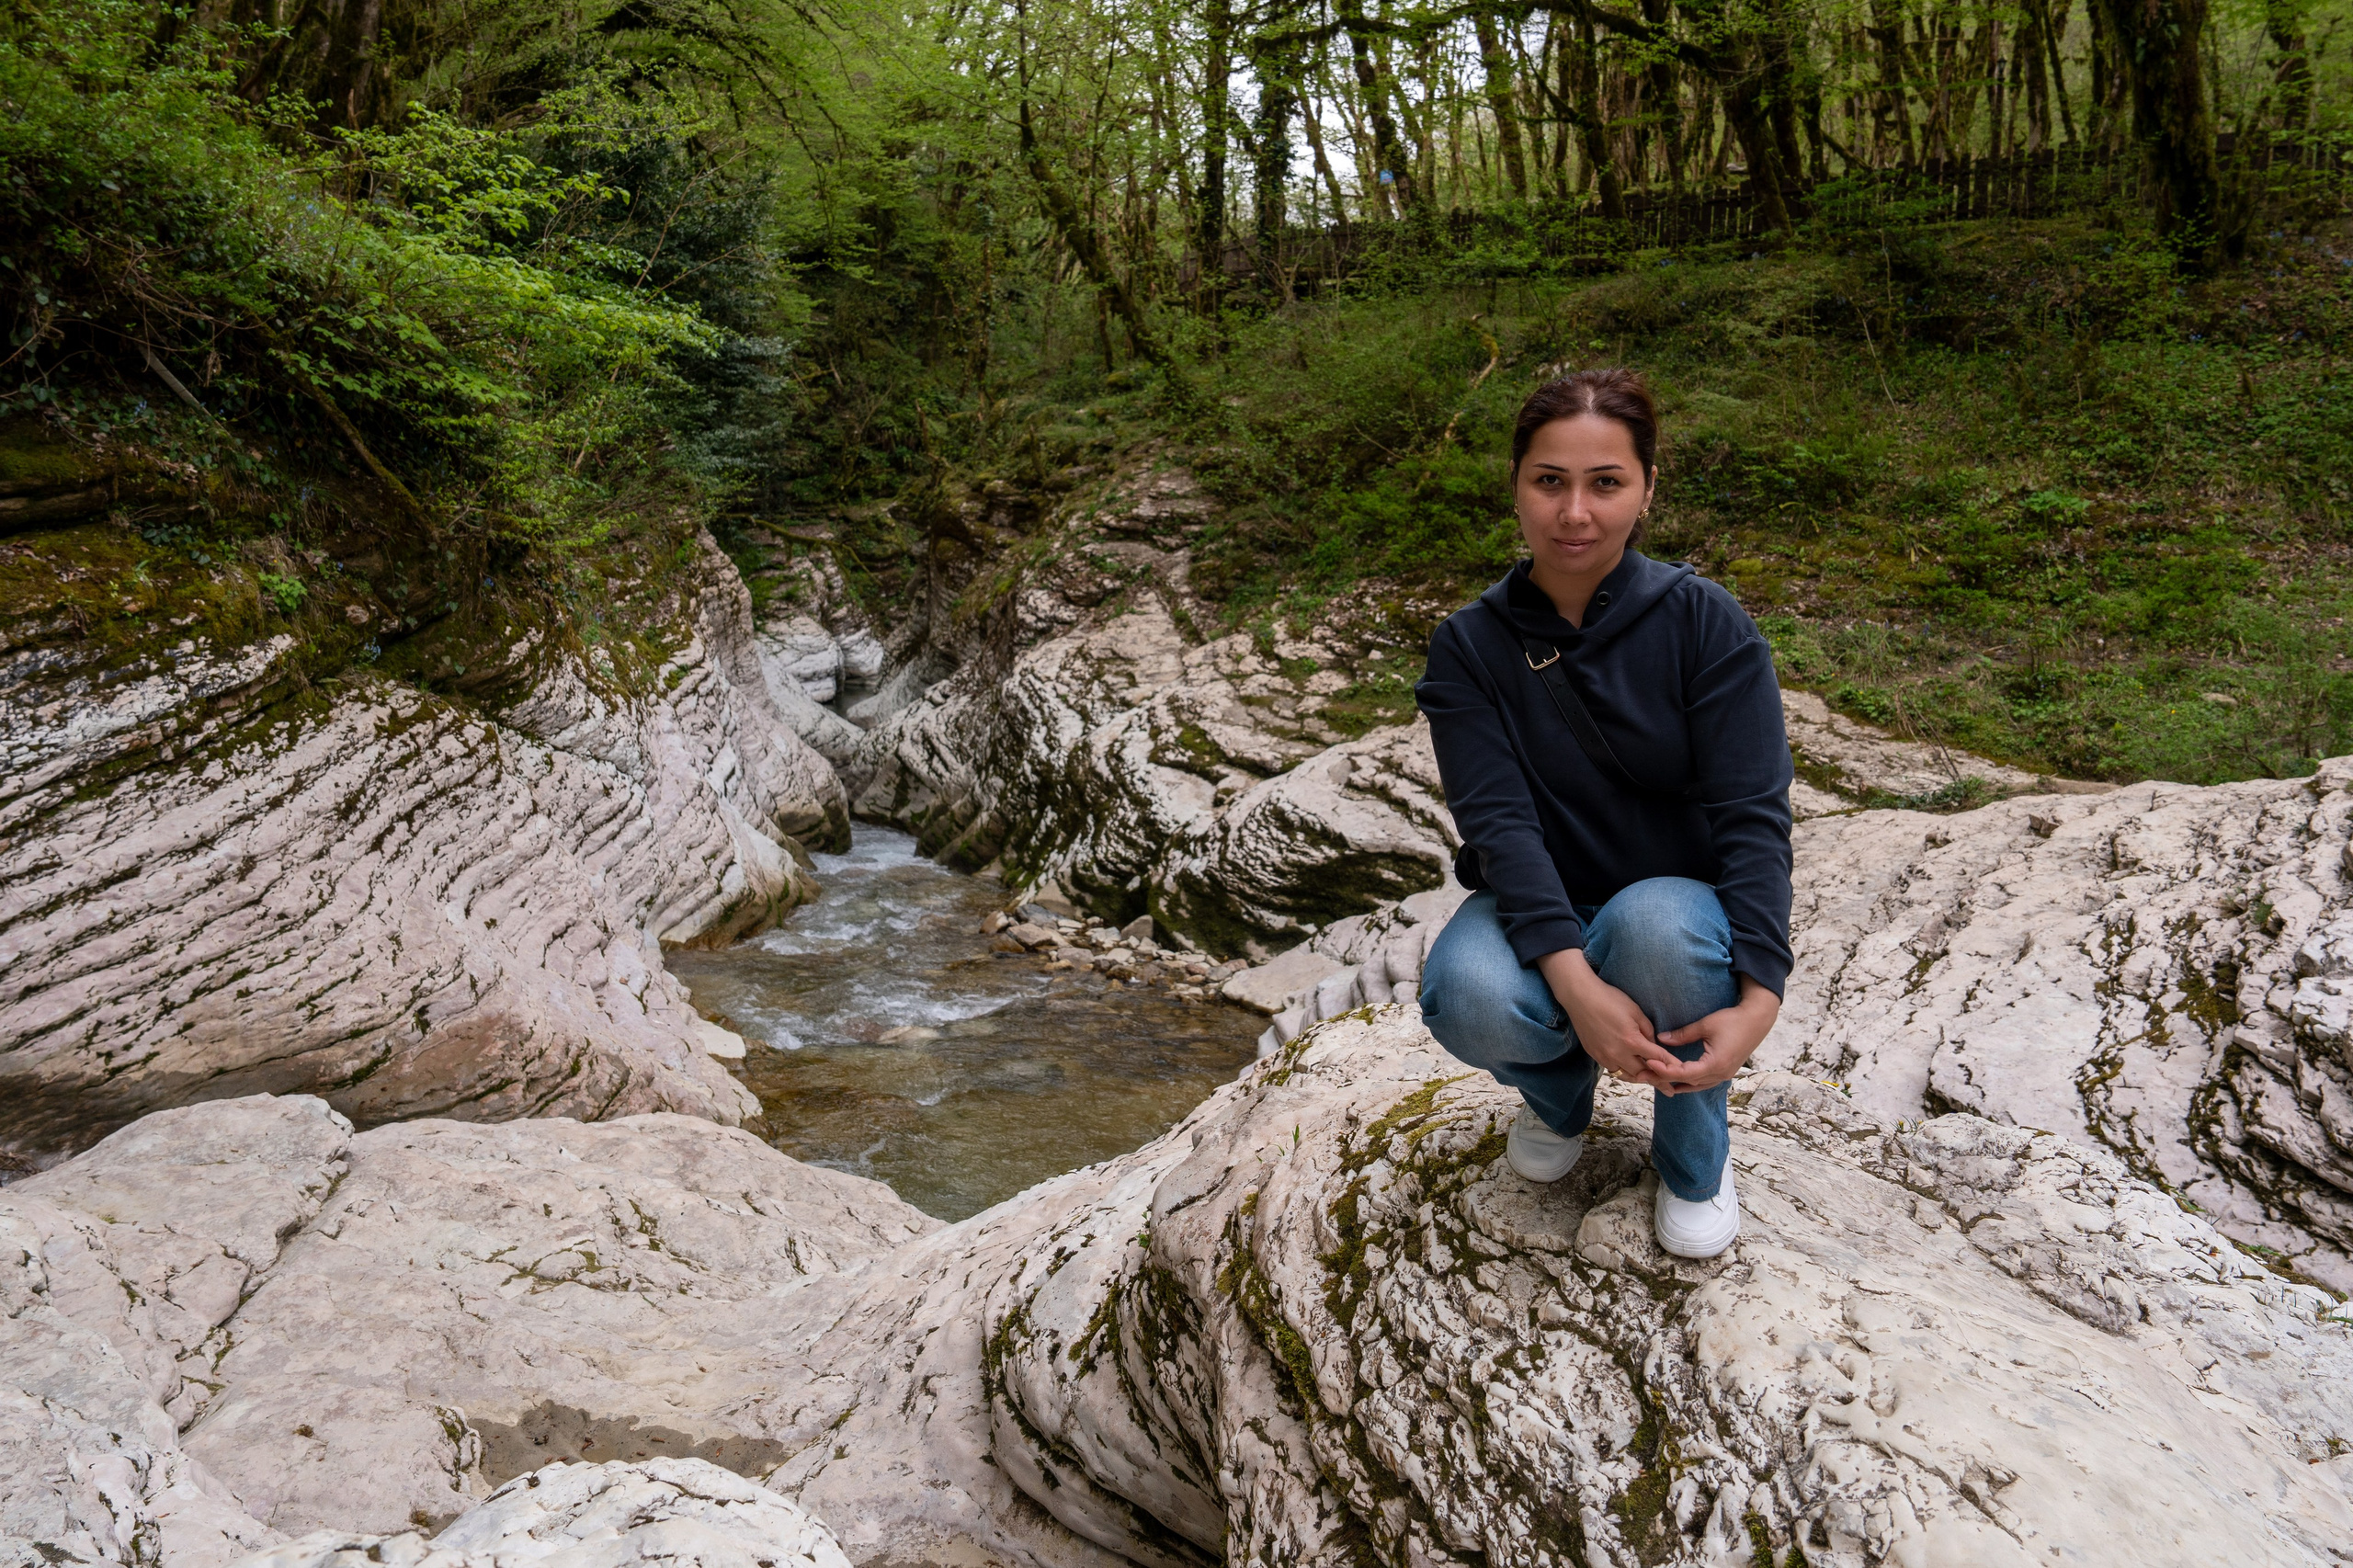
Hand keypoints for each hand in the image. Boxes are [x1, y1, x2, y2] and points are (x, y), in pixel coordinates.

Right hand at [1535, 949, 1682, 1084]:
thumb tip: (1654, 1044)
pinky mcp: (1594, 1055)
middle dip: (1658, 1081)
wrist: (1580, 997)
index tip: (1682, 1072)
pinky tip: (1630, 1070)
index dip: (1672, 1065)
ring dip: (1640, 1078)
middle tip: (1669, 1089)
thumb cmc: (1610, 999)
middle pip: (1643, 1074)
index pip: (1658, 1058)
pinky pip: (1613, 1069)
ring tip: (1651, 1082)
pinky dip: (1624, 1071)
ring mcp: (1604, 1056)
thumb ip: (1648, 1031)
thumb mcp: (1636, 1011)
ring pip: (1626, 1075)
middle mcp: (1618, 1053)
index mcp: (1632, 1041)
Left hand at [1640, 977, 1781, 1095]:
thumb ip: (1682, 1034)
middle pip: (1687, 1082)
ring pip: (1696, 1086)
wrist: (1757, 1020)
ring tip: (1656, 1082)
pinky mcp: (1725, 1071)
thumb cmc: (1732, 1020)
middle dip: (1665, 1078)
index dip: (1665, 1070)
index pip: (1684, 1073)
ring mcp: (1724, 1075)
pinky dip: (1689, 1083)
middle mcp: (1720, 1074)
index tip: (1648, 1063)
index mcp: (1715, 1064)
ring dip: (1676, 1084)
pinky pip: (1704, 1082)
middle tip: (1643, 1075)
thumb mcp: (1705, 1025)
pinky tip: (1677, 1083)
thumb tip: (1660, 1039)